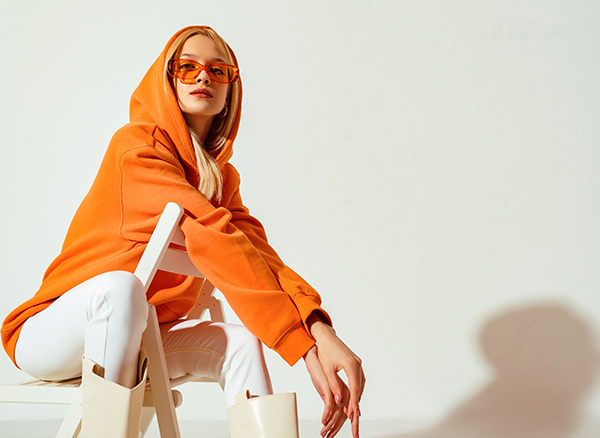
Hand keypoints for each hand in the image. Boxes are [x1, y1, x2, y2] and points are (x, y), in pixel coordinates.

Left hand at [304, 316, 364, 437]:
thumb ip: (333, 386)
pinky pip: (359, 379)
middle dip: (356, 402)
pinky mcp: (356, 363)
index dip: (353, 403)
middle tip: (353, 416)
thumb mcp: (327, 370)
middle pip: (359, 388)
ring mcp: (358, 363)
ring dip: (357, 396)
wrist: (327, 337)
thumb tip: (338, 401)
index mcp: (350, 365)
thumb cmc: (325, 351)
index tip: (352, 414)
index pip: (354, 388)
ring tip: (354, 409)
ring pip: (360, 384)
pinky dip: (357, 388)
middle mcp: (357, 364)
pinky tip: (354, 395)